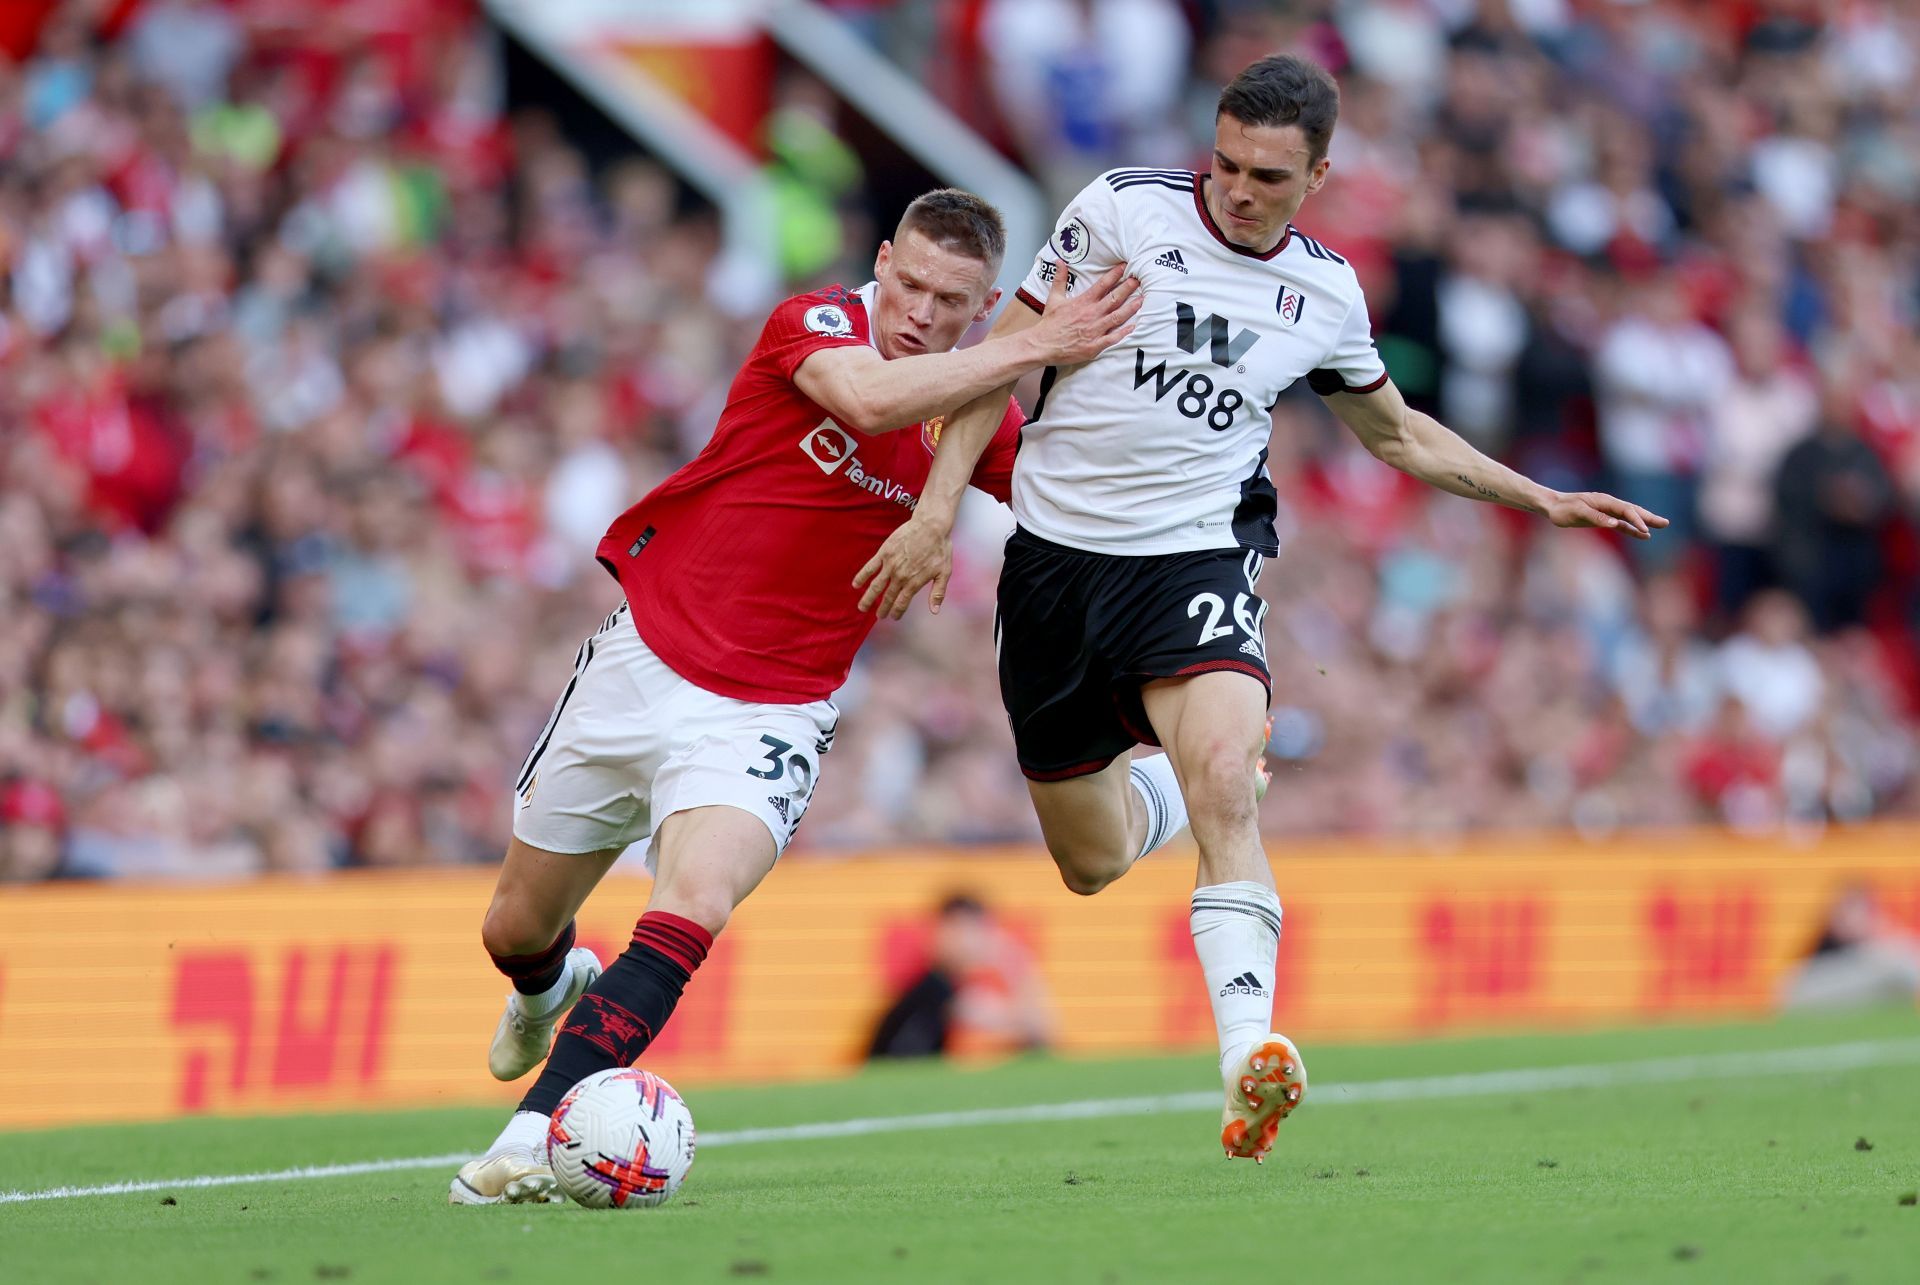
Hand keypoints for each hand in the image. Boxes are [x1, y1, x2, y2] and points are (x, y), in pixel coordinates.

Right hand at [853, 514, 953, 618]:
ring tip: (862, 608)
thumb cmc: (940, 548)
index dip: (897, 611)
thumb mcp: (944, 572)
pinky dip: (862, 576)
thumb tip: (935, 611)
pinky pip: (870, 567)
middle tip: (879, 616)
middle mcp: (900, 576)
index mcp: (914, 582)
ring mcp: (890, 564)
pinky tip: (856, 584)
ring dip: (868, 598)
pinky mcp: (884, 552)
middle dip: (882, 608)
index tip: (893, 617)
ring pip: (876, 586)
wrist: (931, 526)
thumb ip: (938, 593)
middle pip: (888, 597)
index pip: (902, 602)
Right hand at [1029, 263, 1141, 365]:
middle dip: (1128, 287)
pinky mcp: (1094, 345)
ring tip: (1142, 299)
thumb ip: (1059, 279)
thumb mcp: (1054, 298)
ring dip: (1131, 307)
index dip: (1115, 274)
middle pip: (1115, 298)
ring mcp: (1094, 330)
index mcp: (1083, 302)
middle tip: (1139, 279)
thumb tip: (1060, 262)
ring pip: (1117, 316)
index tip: (1125, 266)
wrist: (1042, 345)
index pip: (1103, 284)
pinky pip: (1113, 337)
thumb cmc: (1049, 323)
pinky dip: (1124, 332)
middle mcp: (1091, 314)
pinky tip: (1134, 326)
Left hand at [1541, 490, 1669, 539]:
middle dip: (1649, 517)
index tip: (1646, 530)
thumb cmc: (1563, 509)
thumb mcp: (1578, 513)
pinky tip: (1641, 534)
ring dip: (1644, 522)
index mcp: (1604, 501)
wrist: (1553, 506)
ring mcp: (1607, 511)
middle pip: (1633, 511)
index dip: (1637, 520)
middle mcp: (1609, 504)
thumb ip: (1596, 517)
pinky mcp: (1603, 518)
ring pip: (1630, 517)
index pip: (1626, 510)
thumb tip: (1615, 523)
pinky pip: (1621, 524)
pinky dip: (1632, 528)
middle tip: (1666, 523)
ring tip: (1660, 526)